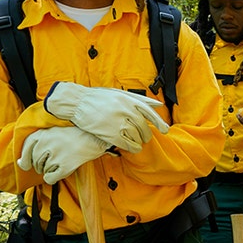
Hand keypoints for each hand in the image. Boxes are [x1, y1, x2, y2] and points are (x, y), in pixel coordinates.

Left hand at [17, 127, 110, 183]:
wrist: (94, 136)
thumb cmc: (73, 134)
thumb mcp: (52, 132)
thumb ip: (34, 145)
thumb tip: (20, 163)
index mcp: (41, 134)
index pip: (26, 150)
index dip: (27, 158)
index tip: (33, 160)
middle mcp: (46, 144)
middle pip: (34, 163)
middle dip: (42, 164)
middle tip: (56, 157)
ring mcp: (56, 155)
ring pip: (43, 171)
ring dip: (51, 169)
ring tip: (63, 159)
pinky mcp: (65, 166)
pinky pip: (50, 178)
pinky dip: (53, 177)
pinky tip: (61, 170)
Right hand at [43, 81, 169, 152]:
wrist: (78, 102)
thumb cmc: (98, 98)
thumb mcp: (120, 94)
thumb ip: (139, 99)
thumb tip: (159, 104)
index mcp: (129, 100)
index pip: (150, 113)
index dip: (159, 123)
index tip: (165, 130)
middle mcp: (126, 111)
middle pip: (144, 127)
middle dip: (146, 135)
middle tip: (145, 138)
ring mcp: (118, 122)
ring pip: (136, 136)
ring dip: (139, 141)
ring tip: (136, 142)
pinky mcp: (110, 133)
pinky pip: (127, 144)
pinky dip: (132, 148)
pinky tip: (132, 148)